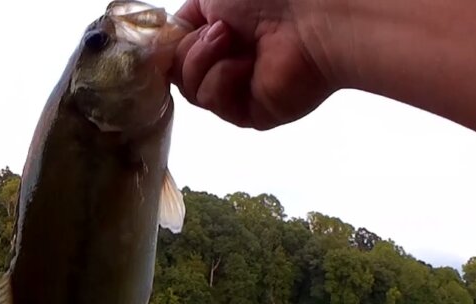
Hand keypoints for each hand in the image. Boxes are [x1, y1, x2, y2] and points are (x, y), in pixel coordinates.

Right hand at [172, 0, 335, 129]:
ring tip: (235, 42)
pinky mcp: (250, 113)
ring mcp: (239, 89)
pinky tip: (248, 65)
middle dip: (190, 49)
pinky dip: (223, 79)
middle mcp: (228, 61)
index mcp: (220, 32)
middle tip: (222, 32)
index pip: (174, 49)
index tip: (171, 35)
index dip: (168, 44)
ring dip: (204, 61)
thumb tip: (163, 41)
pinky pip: (213, 102)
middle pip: (176, 72)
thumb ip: (183, 16)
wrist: (312, 18)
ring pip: (190, 89)